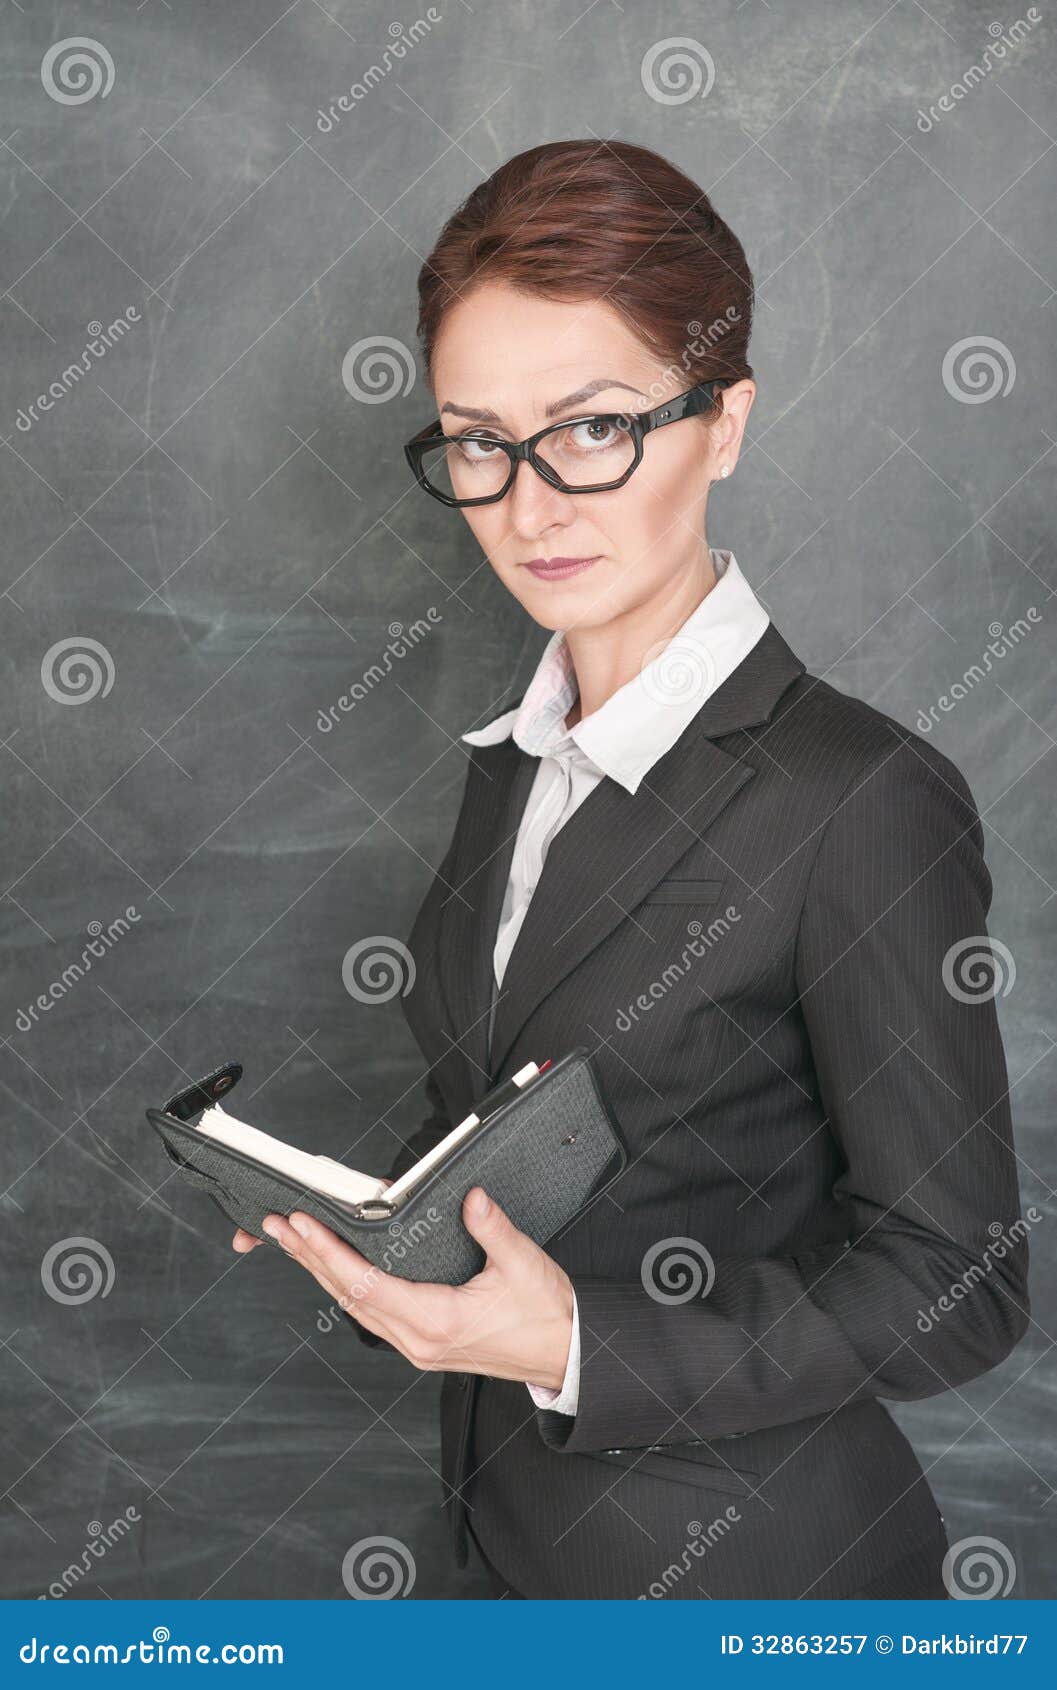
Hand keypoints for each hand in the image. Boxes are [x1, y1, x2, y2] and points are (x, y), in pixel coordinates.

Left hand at [233, 1186, 574, 1390]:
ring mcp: (417, 1345)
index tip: (303, 1225)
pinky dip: (345, 1284)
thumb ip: (493, 1229)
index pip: (367, 1284)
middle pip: (348, 1295)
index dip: (330, 1253)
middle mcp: (418, 1340)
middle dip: (309, 1257)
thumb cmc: (546, 1315)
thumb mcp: (524, 1265)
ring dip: (321, 1271)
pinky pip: (371, 1312)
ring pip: (354, 1305)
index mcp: (438, 1322)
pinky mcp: (421, 1341)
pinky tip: (333, 1266)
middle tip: (277, 1225)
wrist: (563, 1355)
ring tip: (292, 1240)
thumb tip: (470, 1198)